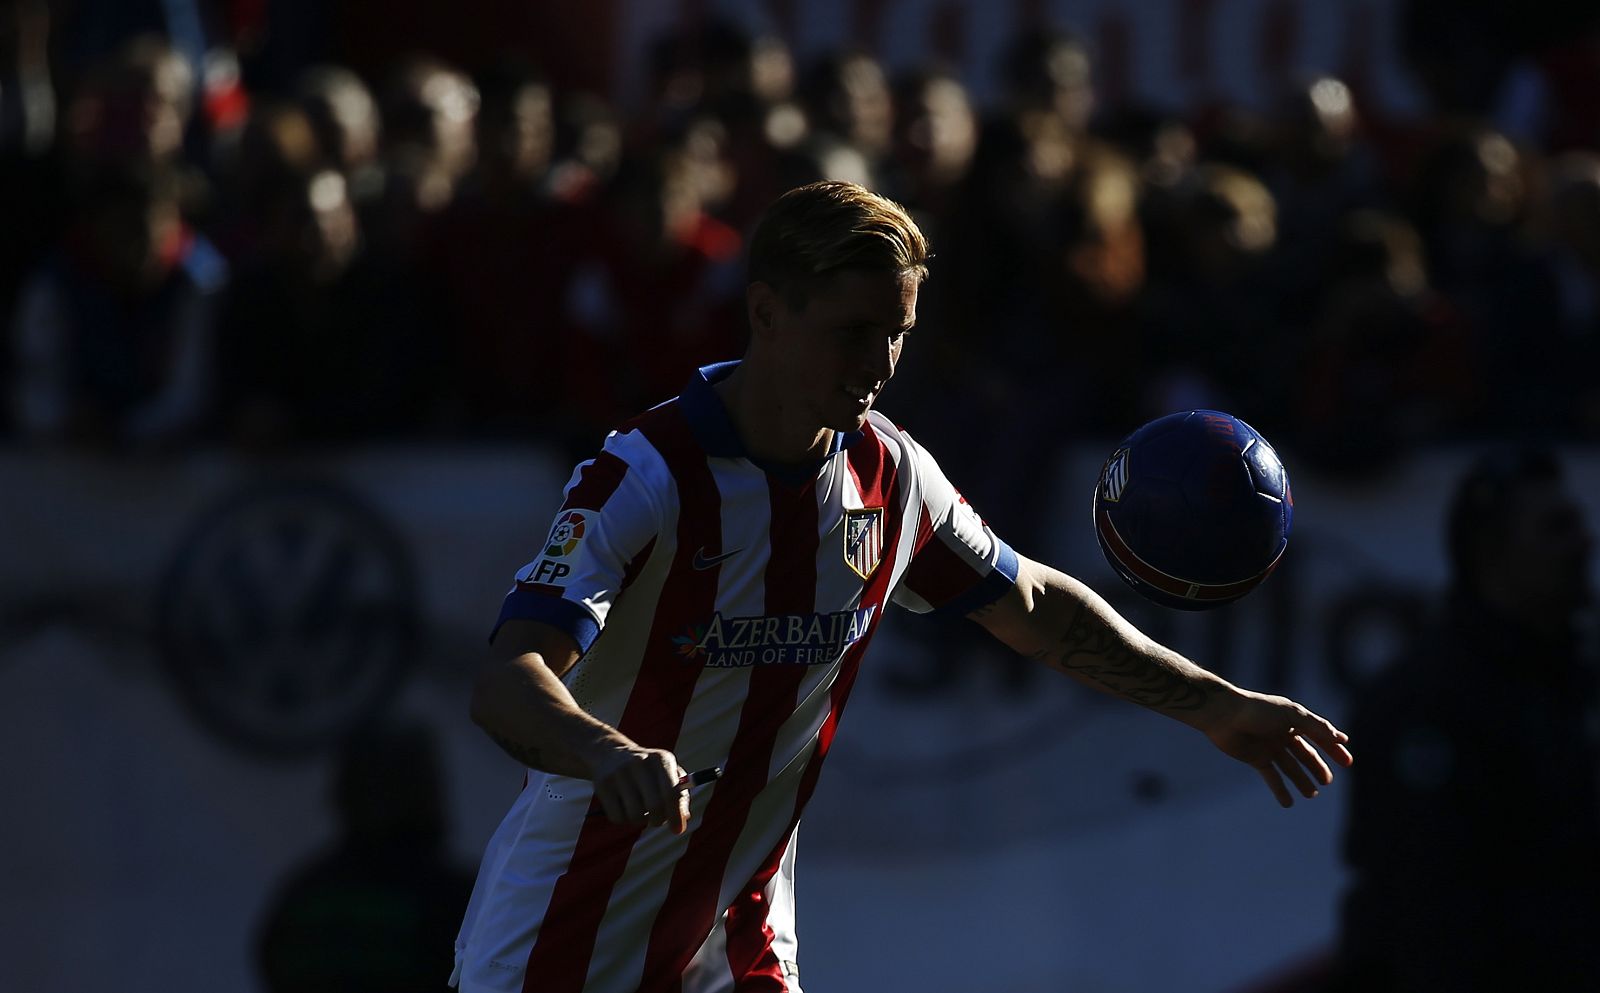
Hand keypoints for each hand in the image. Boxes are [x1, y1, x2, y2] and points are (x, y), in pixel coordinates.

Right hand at [586, 740, 692, 832]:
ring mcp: (620, 773)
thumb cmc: (647, 770)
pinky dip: (624, 819)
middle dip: (658, 820)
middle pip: (655, 806)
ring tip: (639, 809)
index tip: (678, 830)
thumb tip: (683, 819)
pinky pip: (618, 817)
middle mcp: (640, 762)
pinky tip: (624, 807)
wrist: (610, 754)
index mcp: (662, 759)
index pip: (672, 793)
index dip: (676, 815)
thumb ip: (680, 796)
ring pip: (635, 815)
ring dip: (640, 820)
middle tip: (657, 821)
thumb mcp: (666, 774)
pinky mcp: (603, 784)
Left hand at [1200, 688, 1353, 806]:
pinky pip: (1272, 776)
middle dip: (1317, 767)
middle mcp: (1282, 733)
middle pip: (1305, 753)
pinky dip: (1280, 790)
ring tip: (1311, 794)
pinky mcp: (1255, 758)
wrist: (1223, 715)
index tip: (1347, 762)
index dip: (1333, 748)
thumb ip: (1316, 727)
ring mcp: (1269, 747)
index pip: (1319, 735)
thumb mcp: (1291, 715)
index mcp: (1293, 720)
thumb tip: (1341, 738)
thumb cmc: (1257, 710)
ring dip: (1301, 780)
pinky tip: (1288, 803)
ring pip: (1290, 767)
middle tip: (1327, 781)